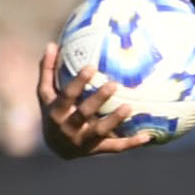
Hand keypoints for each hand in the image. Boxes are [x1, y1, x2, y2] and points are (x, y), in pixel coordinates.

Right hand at [37, 44, 156, 156]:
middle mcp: (69, 128)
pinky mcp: (96, 150)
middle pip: (84, 113)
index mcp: (57, 112)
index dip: (78, 82)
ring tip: (129, 107)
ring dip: (114, 120)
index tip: (91, 67)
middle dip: (98, 100)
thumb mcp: (46, 94)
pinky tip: (148, 136)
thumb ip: (48, 70)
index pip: (67, 96)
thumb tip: (52, 44)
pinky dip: (131, 143)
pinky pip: (115, 147)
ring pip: (100, 132)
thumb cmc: (54, 112)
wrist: (55, 147)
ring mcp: (83, 141)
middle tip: (114, 84)